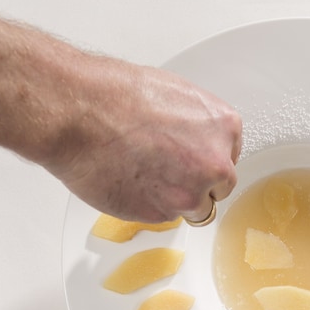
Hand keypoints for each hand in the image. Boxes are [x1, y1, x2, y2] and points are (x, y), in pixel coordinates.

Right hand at [45, 60, 241, 223]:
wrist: (80, 112)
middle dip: (196, 183)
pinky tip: (126, 180)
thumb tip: (192, 138)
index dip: (206, 160)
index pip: (229, 157)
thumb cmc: (117, 94)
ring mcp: (187, 194)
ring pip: (191, 208)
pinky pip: (160, 215)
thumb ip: (196, 125)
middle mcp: (214, 164)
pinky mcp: (158, 214)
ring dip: (173, 197)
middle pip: (218, 188)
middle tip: (165, 169)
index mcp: (224, 128)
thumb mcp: (175, 94)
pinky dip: (146, 204)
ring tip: (142, 173)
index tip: (190, 159)